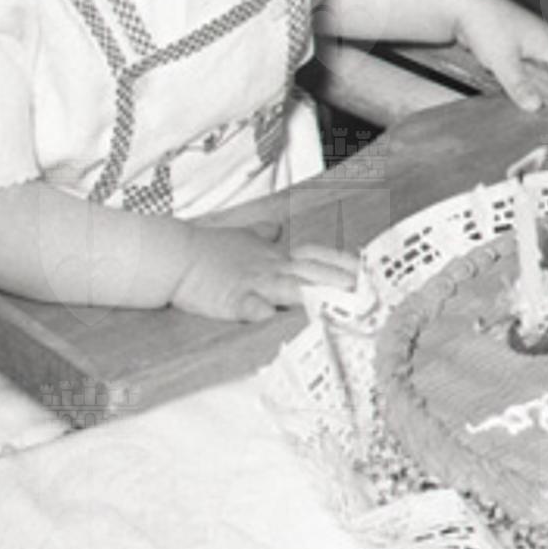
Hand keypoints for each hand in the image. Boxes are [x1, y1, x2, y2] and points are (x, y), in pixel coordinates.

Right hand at [168, 224, 357, 322]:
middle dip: (341, 281)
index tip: (368, 269)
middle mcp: (271, 268)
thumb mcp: (242, 237)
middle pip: (313, 272)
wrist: (179, 255)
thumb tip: (275, 228)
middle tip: (368, 290)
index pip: (318, 256)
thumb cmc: (211, 249)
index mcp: (276, 256)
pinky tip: (278, 320)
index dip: (344, 263)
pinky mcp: (233, 300)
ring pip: (290, 287)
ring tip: (338, 303)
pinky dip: (265, 312)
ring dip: (315, 294)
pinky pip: (251, 307)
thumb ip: (262, 235)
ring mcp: (254, 284)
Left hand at [452, 0, 547, 111]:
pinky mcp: (505, 40)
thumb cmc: (486, 24)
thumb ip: (520, 86)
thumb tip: (535, 106)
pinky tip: (493, 76)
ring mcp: (521, 38)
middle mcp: (537, 37)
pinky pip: (510, 63)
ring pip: (523, 68)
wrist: (459, 4)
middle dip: (529, 86)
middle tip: (517, 100)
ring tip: (502, 85)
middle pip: (541, 72)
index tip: (538, 108)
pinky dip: (503, 71)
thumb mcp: (504, 61)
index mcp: (546, 39)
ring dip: (513, 78)